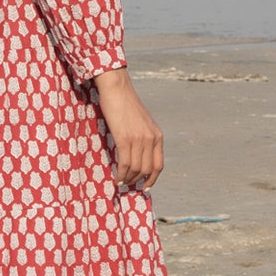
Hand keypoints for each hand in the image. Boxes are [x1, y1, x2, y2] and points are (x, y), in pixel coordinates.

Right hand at [93, 67, 163, 190]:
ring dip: (128, 179)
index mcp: (157, 135)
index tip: (145, 187)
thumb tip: (138, 156)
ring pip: (135, 168)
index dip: (152, 179)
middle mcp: (151, 139)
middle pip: (146, 169)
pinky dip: (121, 174)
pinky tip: (117, 178)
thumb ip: (144, 137)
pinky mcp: (125, 138)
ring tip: (121, 182)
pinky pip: (125, 163)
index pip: (158, 165)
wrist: (117, 88)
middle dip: (137, 180)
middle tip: (128, 185)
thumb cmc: (126, 104)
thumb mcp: (142, 122)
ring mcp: (139, 139)